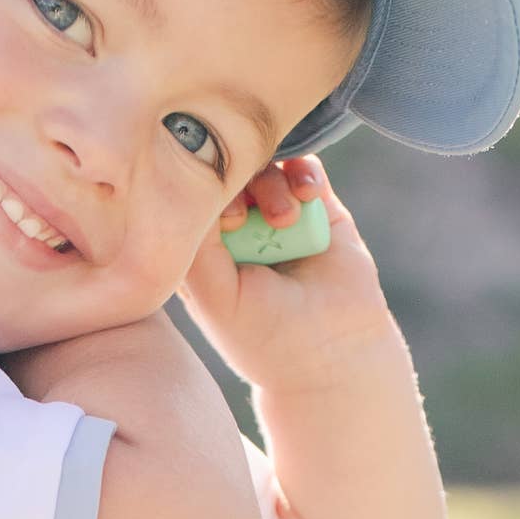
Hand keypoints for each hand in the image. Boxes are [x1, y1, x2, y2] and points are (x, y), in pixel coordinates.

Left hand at [181, 156, 400, 403]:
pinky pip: (305, 167)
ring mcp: (275, 214)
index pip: (184, 197)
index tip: (220, 223)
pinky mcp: (317, 209)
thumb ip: (195, 243)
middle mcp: (236, 228)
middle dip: (233, 183)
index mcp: (201, 250)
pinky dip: (303, 172)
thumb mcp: (213, 294)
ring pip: (263, 164)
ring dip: (271, 183)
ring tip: (284, 219)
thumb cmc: (264, 335)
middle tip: (245, 217)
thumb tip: (193, 180)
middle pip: (223, 173)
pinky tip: (307, 195)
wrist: (335, 354)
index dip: (195, 194)